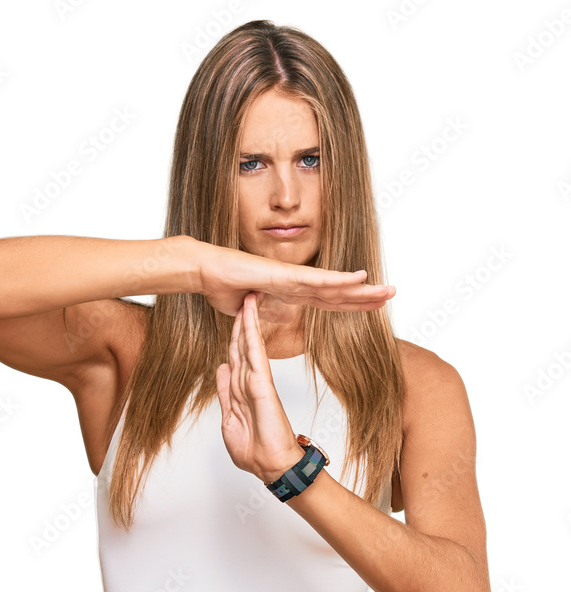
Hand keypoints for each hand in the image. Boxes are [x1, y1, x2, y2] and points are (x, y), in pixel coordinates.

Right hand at [196, 238, 394, 317]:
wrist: (204, 271)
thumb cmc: (221, 286)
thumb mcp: (251, 309)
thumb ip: (269, 311)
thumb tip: (282, 316)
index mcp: (289, 292)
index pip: (327, 300)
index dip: (350, 303)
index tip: (371, 306)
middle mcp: (296, 283)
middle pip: (338, 293)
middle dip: (365, 296)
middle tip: (391, 295)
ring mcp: (292, 277)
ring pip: (334, 286)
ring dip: (363, 289)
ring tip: (388, 290)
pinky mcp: (284, 274)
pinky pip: (317, 279)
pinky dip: (339, 279)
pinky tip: (360, 278)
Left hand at [215, 291, 306, 482]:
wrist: (272, 466)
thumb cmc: (255, 450)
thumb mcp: (230, 419)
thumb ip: (226, 393)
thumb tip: (221, 369)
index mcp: (241, 390)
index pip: (235, 357)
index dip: (233, 337)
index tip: (233, 318)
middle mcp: (249, 383)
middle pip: (241, 346)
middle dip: (240, 322)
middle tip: (243, 297)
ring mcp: (257, 382)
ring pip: (248, 345)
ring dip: (246, 321)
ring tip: (248, 297)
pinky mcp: (263, 385)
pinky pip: (255, 355)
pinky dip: (252, 335)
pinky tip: (250, 317)